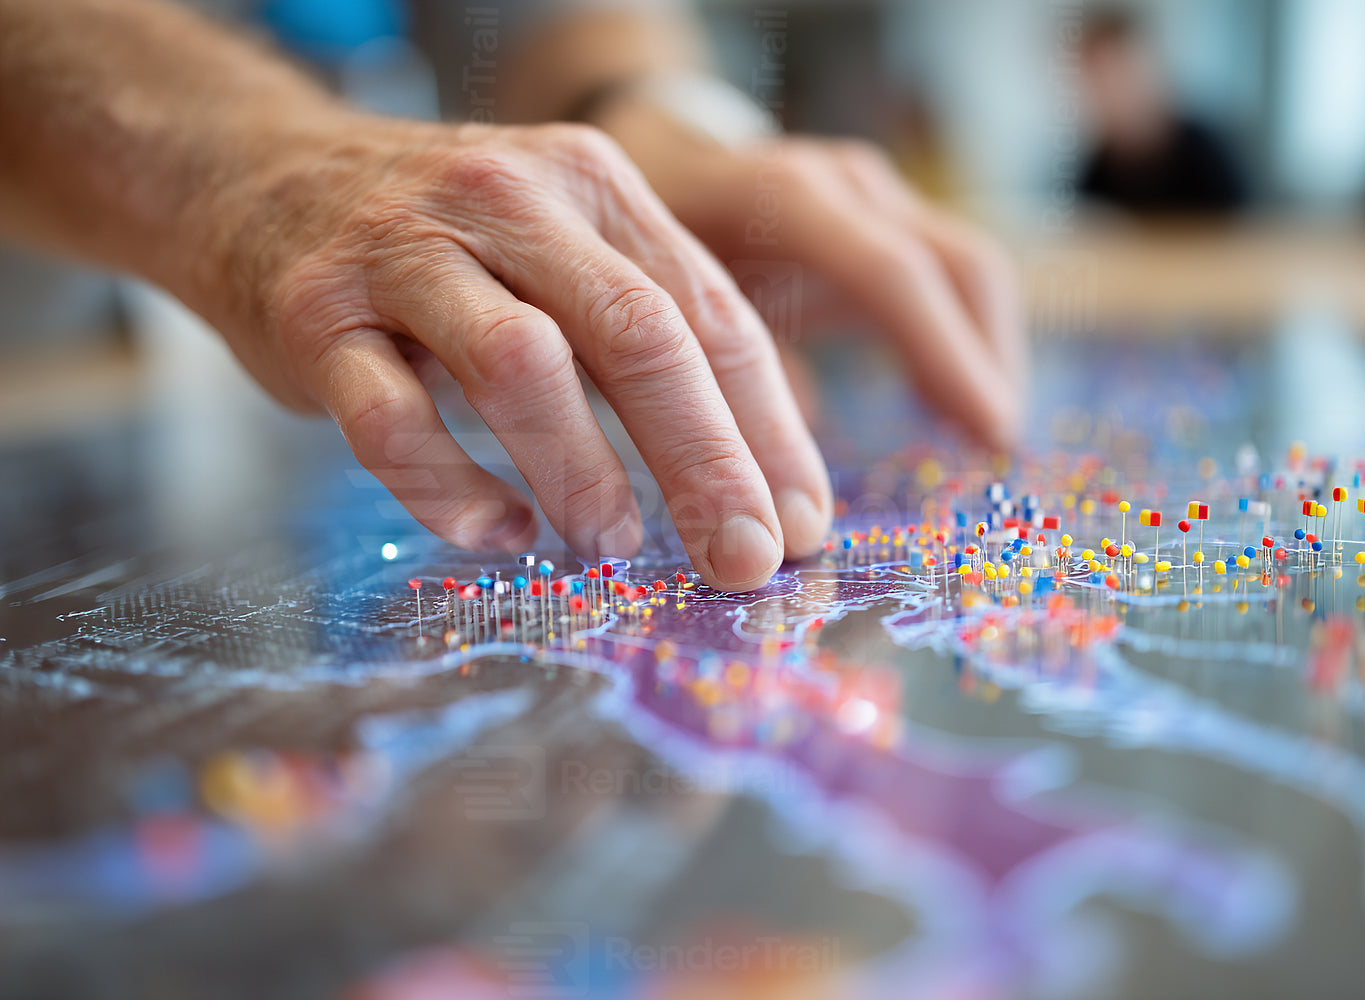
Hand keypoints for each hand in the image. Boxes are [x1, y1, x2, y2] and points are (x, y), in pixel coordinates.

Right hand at [190, 113, 831, 590]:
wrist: (253, 174)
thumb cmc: (445, 248)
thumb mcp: (561, 253)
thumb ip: (648, 338)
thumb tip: (755, 483)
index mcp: (594, 188)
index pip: (710, 315)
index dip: (768, 429)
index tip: (802, 525)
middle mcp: (509, 203)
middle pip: (638, 335)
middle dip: (706, 462)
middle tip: (744, 560)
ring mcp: (404, 253)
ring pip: (521, 366)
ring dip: (583, 473)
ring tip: (616, 543)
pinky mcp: (314, 314)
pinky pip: (391, 421)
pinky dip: (453, 491)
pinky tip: (497, 531)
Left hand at [597, 98, 1027, 448]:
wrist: (653, 161)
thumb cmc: (644, 244)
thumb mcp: (657, 299)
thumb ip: (713, 363)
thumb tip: (785, 444)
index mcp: (781, 196)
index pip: (891, 270)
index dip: (946, 353)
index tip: (988, 430)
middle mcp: (842, 184)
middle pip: (954, 264)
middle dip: (984, 358)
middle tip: (995, 446)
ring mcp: (873, 196)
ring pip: (966, 268)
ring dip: (984, 352)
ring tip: (982, 434)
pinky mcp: (888, 219)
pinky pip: (951, 278)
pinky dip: (963, 343)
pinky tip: (954, 408)